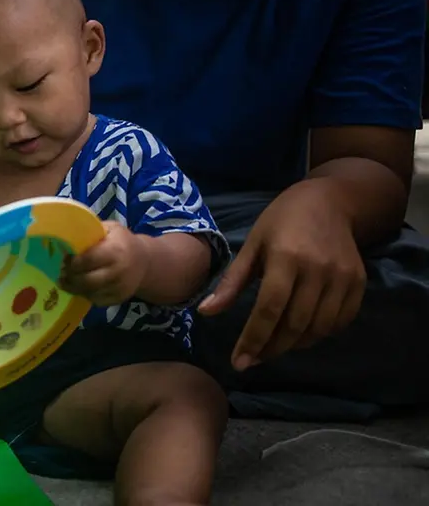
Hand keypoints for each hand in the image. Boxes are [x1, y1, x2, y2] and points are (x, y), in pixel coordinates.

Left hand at [60, 221, 147, 305]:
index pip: (88, 260)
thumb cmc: (122, 241)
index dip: (72, 262)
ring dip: (74, 288)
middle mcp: (118, 271)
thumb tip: (67, 235)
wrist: (145, 261)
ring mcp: (119, 288)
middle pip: (86, 280)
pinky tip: (80, 287)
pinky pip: (96, 300)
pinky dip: (85, 295)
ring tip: (65, 281)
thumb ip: (91, 231)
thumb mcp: (110, 229)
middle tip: (61, 273)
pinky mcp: (119, 299)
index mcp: (115, 251)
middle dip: (70, 278)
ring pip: (90, 293)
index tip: (64, 259)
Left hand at [198, 180, 365, 370]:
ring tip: (273, 347)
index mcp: (286, 258)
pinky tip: (300, 335)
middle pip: (294, 324)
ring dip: (294, 345)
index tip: (239, 362)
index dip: (253, 340)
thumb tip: (205, 313)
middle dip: (271, 348)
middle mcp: (318, 270)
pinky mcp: (359, 283)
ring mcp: (342, 277)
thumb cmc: (281, 222)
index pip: (269, 310)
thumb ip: (232, 282)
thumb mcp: (252, 245)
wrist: (329, 202)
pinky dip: (320, 334)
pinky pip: (340, 321)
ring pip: (318, 328)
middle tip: (252, 360)